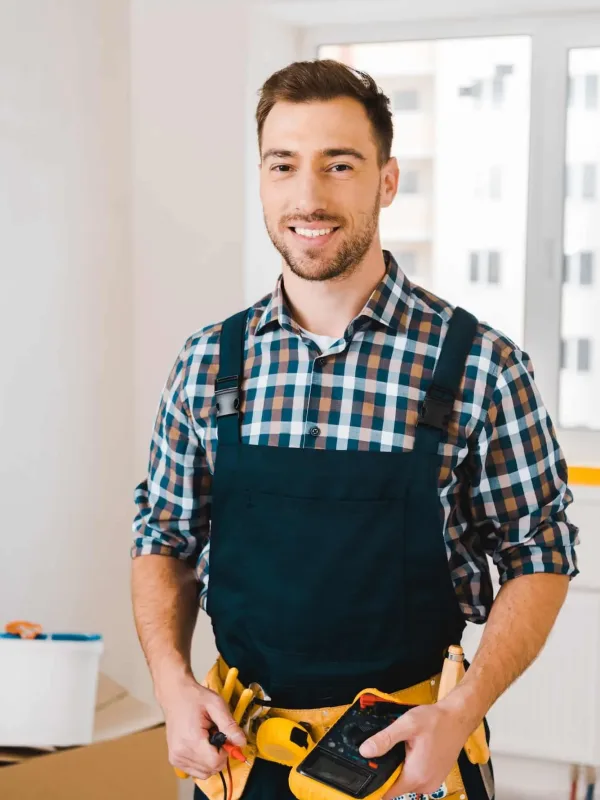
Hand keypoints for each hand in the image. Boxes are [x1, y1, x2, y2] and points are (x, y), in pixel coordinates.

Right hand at [159, 676, 246, 780]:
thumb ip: (230, 726)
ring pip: (204, 773)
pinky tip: (201, 744)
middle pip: (211, 769)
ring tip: (207, 738)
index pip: (215, 762)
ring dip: (211, 759)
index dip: (225, 752)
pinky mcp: (174, 759)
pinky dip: (203, 762)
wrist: (175, 695)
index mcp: (191, 739)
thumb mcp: (217, 705)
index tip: (224, 738)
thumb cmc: (195, 698)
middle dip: (219, 755)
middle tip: (215, 735)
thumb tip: (241, 743)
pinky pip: (195, 771)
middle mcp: (181, 752)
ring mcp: (176, 757)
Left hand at [358, 701, 473, 797]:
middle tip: (388, 750)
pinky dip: (411, 767)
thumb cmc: (436, 720)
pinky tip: (412, 751)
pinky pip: (416, 778)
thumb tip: (365, 751)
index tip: (368, 770)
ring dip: (400, 767)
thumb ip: (385, 739)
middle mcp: (425, 785)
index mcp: (416, 776)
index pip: (388, 793)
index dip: (375, 783)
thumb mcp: (407, 724)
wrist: (458, 718)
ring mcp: (432, 783)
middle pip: (395, 786)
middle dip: (388, 770)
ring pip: (406, 782)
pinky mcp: (435, 778)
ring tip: (403, 747)